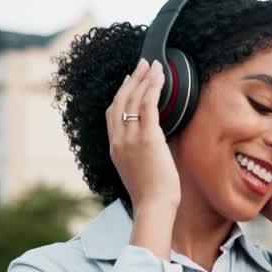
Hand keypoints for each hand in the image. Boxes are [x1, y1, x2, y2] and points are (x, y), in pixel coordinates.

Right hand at [106, 60, 180, 213]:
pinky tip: (160, 76)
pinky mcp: (147, 138)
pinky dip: (153, 87)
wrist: (153, 206)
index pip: (112, 114)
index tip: (128, 82)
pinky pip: (148, 105)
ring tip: (154, 65)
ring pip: (134, 99)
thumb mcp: (139, 170)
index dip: (120, 95)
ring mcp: (131, 138)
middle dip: (132, 80)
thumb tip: (156, 142)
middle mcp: (118, 140)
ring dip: (144, 78)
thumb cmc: (152, 195)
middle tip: (142, 65)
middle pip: (121, 101)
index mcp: (114, 148)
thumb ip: (141, 152)